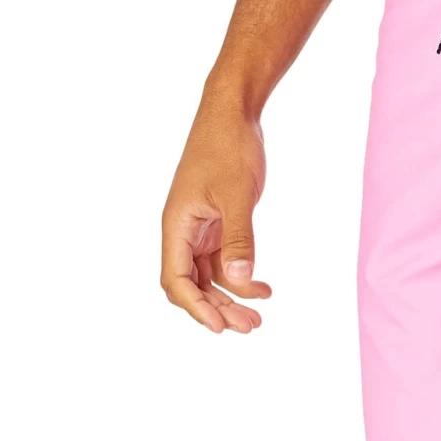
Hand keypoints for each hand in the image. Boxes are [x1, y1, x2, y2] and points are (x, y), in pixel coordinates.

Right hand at [160, 98, 271, 333]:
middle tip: (250, 327)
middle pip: (191, 285)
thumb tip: (237, 282)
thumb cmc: (228, 147)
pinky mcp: (216, 225)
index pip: (175, 279)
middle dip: (217, 309)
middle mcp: (183, 231)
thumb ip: (239, 240)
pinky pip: (224, 262)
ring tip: (259, 318)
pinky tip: (265, 290)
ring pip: (208, 278)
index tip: (219, 326)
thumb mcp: (236, 196)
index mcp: (176, 224)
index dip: (195, 307)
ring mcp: (199, 229)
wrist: (233, 114)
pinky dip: (241, 279)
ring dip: (231, 299)